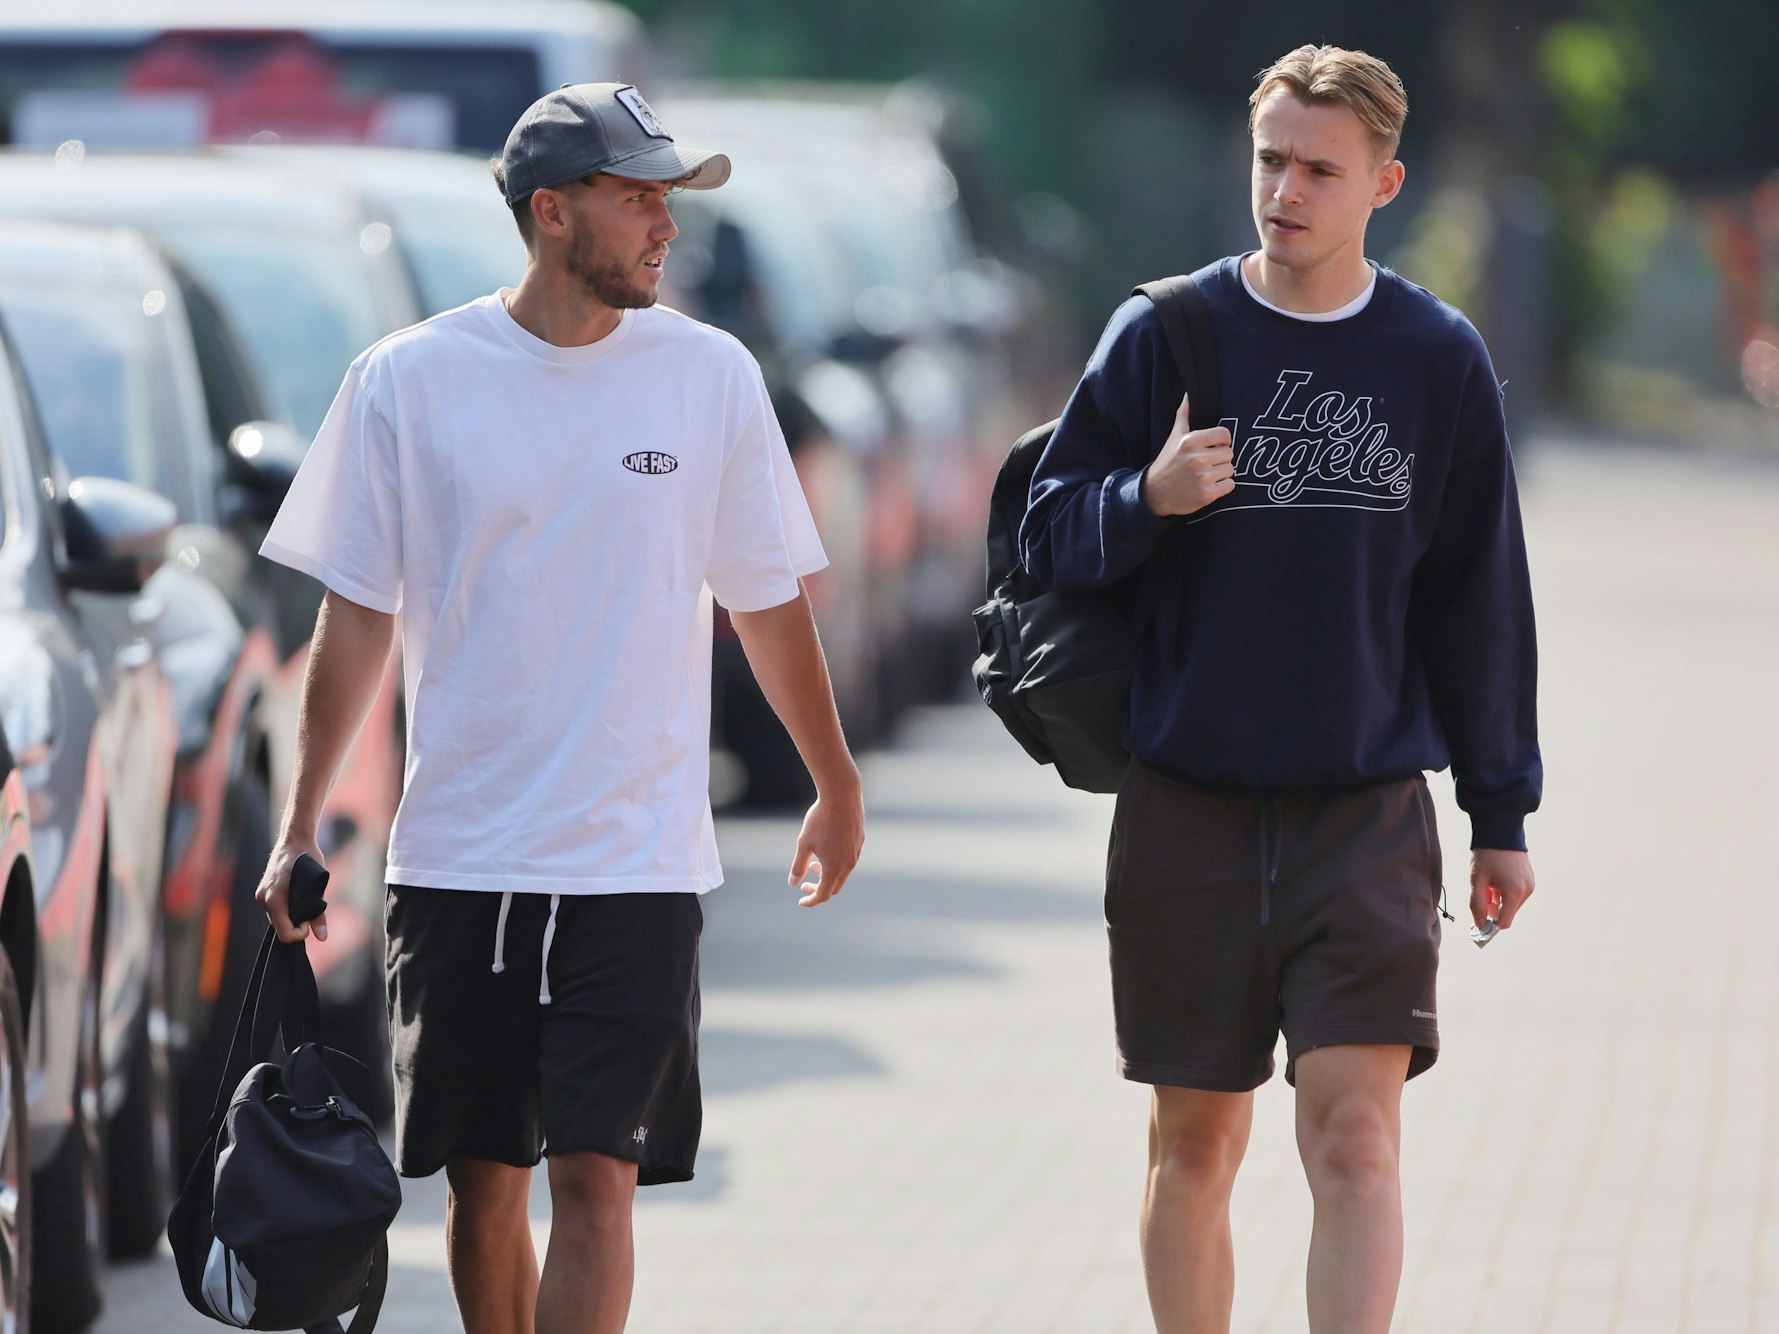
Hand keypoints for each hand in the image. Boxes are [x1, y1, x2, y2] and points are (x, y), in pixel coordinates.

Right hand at [256, 837, 328, 943]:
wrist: (295, 838)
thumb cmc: (309, 859)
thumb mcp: (318, 887)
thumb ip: (318, 913)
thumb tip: (322, 937)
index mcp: (275, 898)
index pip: (284, 933)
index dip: (300, 933)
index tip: (310, 921)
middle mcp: (264, 898)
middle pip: (281, 927)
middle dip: (297, 924)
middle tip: (311, 907)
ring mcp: (261, 894)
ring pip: (278, 919)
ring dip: (292, 916)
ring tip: (304, 899)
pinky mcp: (263, 891)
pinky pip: (275, 910)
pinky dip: (287, 909)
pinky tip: (297, 897)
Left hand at [787, 783, 864, 906]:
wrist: (842, 795)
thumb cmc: (820, 819)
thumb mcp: (804, 843)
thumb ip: (798, 866)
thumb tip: (792, 884)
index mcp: (834, 869)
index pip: (823, 895)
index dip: (811, 900)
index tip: (800, 900)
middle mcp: (848, 864)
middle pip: (834, 887)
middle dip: (819, 888)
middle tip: (804, 882)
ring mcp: (856, 853)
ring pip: (843, 873)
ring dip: (828, 874)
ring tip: (814, 863)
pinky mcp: (859, 841)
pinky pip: (848, 859)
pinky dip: (836, 863)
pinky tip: (826, 849)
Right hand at [1139, 391, 1234, 516]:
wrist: (1155, 493)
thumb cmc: (1168, 462)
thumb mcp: (1174, 437)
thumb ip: (1184, 415)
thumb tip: (1188, 394)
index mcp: (1190, 441)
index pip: (1224, 434)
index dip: (1222, 441)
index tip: (1214, 447)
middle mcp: (1197, 458)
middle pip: (1229, 453)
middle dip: (1220, 459)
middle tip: (1207, 464)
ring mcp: (1202, 477)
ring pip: (1230, 470)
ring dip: (1221, 473)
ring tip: (1206, 475)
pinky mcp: (1207, 494)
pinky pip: (1230, 485)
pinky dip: (1222, 487)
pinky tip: (1209, 486)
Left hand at [1470, 848, 1534, 932]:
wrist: (1500, 830)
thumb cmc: (1486, 854)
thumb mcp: (1476, 879)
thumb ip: (1477, 904)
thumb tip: (1479, 925)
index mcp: (1514, 892)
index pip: (1503, 922)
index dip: (1490, 926)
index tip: (1477, 923)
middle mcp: (1526, 891)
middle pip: (1507, 913)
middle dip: (1492, 908)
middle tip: (1481, 891)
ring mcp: (1530, 885)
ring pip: (1510, 904)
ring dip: (1497, 900)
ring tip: (1488, 882)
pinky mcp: (1530, 880)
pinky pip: (1515, 895)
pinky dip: (1504, 892)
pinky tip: (1496, 878)